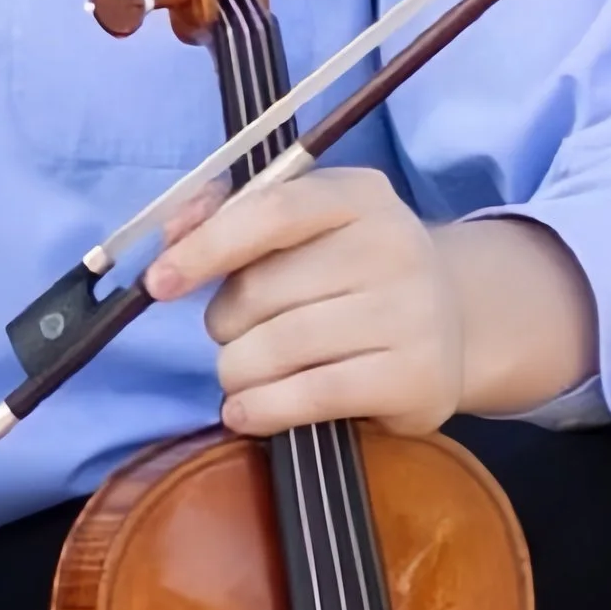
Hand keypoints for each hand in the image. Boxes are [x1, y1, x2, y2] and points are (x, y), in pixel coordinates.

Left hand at [142, 167, 597, 436]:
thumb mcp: (306, 228)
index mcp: (359, 196)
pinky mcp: (416, 378)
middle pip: (263, 292)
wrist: (451, 323)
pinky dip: (262, 410)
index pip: (271, 212)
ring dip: (236, 372)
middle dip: (225, 324)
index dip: (206, 248)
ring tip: (241, 376)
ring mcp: (412, 314)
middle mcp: (394, 246)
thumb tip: (171, 234)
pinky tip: (247, 412)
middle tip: (234, 335)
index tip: (159, 282)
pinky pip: (312, 397)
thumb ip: (231, 217)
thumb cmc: (351, 273)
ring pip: (278, 348)